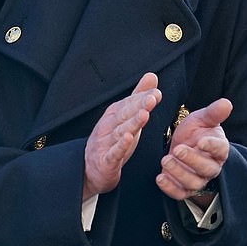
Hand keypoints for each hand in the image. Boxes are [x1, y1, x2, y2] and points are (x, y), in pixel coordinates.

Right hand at [84, 72, 161, 197]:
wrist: (90, 169)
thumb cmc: (111, 140)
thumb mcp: (126, 117)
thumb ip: (138, 96)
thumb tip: (152, 76)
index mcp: (115, 114)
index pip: (129, 103)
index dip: (142, 98)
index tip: (156, 93)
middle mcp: (109, 126)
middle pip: (124, 114)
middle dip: (138, 106)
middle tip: (152, 98)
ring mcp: (106, 143)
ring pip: (120, 132)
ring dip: (132, 123)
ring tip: (144, 115)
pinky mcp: (106, 161)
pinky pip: (114, 152)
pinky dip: (121, 146)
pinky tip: (128, 139)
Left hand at [156, 98, 231, 200]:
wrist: (184, 145)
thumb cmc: (196, 132)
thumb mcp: (202, 119)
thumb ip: (213, 113)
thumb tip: (227, 102)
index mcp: (219, 149)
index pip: (219, 149)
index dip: (211, 146)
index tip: (201, 141)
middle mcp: (211, 167)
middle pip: (205, 168)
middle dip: (191, 160)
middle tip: (178, 149)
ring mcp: (198, 179)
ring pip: (193, 182)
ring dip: (179, 173)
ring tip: (165, 160)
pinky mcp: (184, 189)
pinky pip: (180, 193)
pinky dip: (170, 188)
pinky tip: (159, 178)